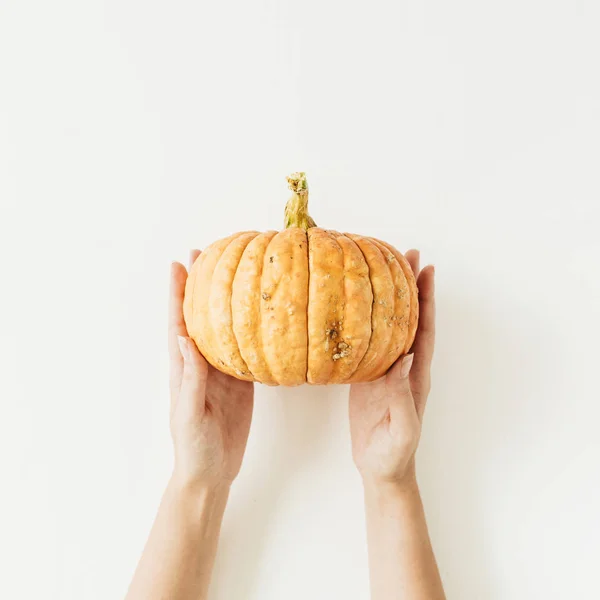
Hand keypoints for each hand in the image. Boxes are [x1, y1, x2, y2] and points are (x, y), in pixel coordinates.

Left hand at [169, 250, 253, 489]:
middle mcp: (200, 364)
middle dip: (199, 286)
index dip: (176, 294)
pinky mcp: (239, 383)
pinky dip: (247, 330)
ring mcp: (220, 372)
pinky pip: (243, 350)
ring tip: (232, 275)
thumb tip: (184, 338)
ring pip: (222, 328)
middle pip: (199, 317)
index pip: (177, 324)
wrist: (212, 470)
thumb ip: (189, 377)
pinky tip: (256, 316)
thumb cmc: (193, 446)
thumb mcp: (188, 412)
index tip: (178, 265)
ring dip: (224, 302)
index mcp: (183, 369)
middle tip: (205, 255)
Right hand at [349, 250, 434, 487]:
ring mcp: (386, 371)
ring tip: (381, 270)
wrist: (381, 468)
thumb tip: (403, 358)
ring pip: (389, 326)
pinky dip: (366, 321)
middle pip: (409, 319)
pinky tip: (357, 307)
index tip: (427, 269)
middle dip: (410, 286)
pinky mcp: (369, 378)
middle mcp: (404, 366)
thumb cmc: (395, 453)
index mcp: (416, 375)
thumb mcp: (402, 428)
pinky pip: (369, 342)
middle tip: (405, 254)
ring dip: (388, 298)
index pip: (423, 330)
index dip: (426, 300)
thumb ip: (402, 395)